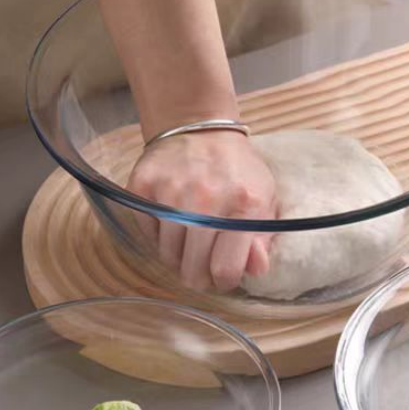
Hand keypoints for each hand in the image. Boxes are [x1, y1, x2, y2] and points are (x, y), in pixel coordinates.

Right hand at [128, 130, 276, 291]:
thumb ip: (263, 239)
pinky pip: (148, 233)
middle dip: (198, 276)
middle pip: (192, 269)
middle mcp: (207, 199)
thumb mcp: (264, 200)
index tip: (222, 277)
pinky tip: (172, 221)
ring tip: (189, 241)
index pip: (225, 269)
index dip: (223, 281)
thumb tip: (255, 271)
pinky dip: (158, 235)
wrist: (202, 128)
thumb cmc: (238, 171)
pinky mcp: (143, 185)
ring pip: (167, 255)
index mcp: (246, 205)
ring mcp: (172, 192)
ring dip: (177, 256)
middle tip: (202, 266)